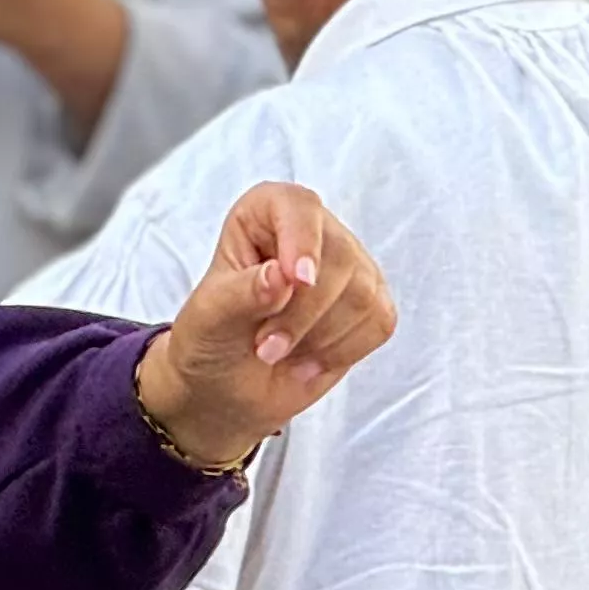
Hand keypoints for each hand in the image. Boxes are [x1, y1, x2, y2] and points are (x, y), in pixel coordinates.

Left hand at [136, 181, 395, 471]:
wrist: (226, 382)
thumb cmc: (212, 335)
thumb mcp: (209, 316)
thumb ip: (241, 294)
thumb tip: (280, 277)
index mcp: (265, 213)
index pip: (298, 207)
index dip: (303, 241)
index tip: (298, 281)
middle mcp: (314, 230)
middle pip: (339, 260)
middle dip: (301, 316)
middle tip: (264, 347)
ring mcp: (349, 266)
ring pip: (362, 296)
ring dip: (317, 339)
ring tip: (278, 353)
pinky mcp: (370, 303)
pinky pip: (379, 322)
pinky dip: (341, 352)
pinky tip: (306, 360)